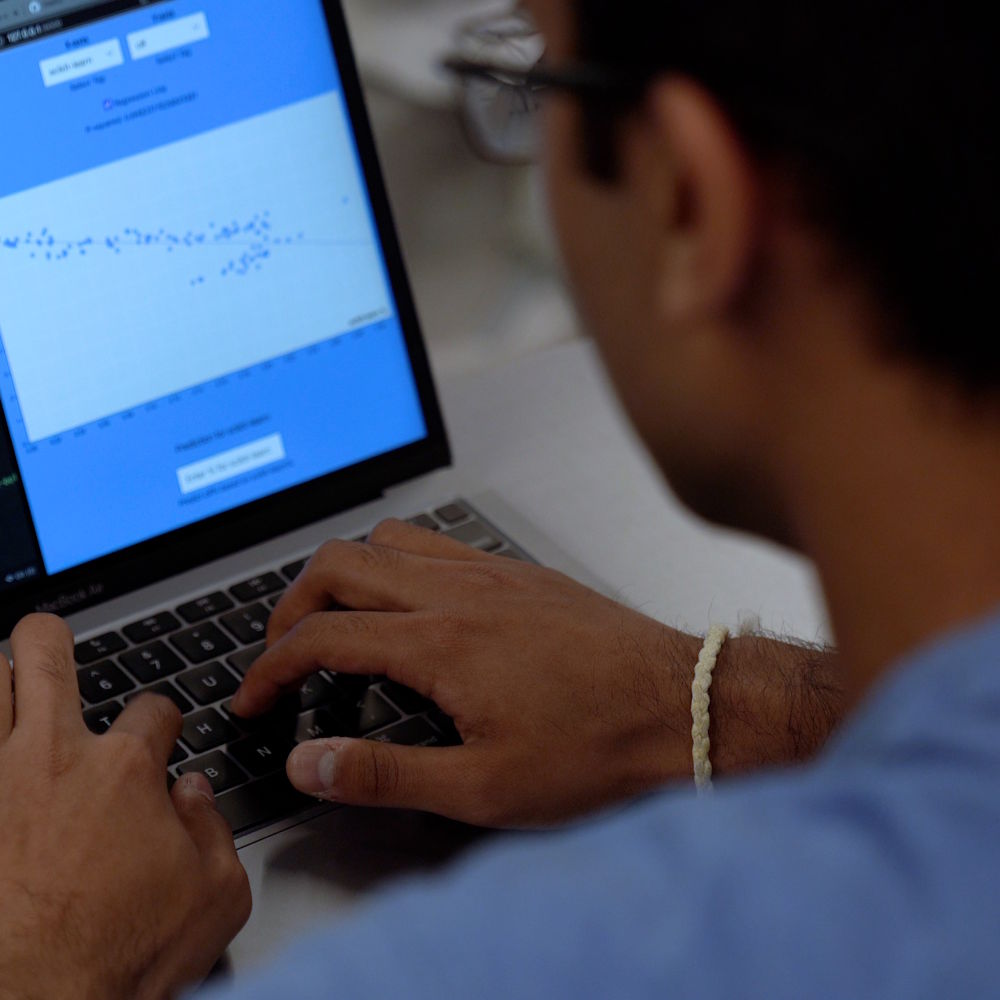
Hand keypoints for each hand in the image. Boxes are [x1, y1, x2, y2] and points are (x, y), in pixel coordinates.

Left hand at [0, 615, 250, 999]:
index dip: (163, 721)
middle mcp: (51, 757)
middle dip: (47, 642)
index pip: (154, 708)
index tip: (159, 744)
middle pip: (44, 653)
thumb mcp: (218, 894)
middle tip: (47, 649)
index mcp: (125, 771)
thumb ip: (214, 829)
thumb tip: (194, 795)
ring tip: (0, 690)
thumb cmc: (123, 959)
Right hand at [231, 519, 701, 828]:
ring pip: (388, 540)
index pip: (321, 635)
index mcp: (440, 642)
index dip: (270, 667)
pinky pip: (439, 542)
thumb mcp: (484, 787)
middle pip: (340, 565)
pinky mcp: (520, 572)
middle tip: (284, 650)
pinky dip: (400, 562)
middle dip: (292, 605)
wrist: (685, 706)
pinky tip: (415, 605)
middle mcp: (459, 592)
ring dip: (345, 573)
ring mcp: (492, 573)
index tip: (255, 697)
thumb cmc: (598, 746)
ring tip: (338, 618)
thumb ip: (385, 773)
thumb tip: (310, 763)